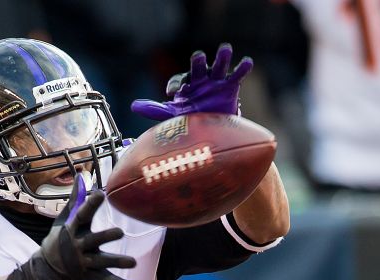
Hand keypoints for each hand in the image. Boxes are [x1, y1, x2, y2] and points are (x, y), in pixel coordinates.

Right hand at [18, 173, 136, 279]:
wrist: (44, 271)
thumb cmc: (57, 240)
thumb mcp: (63, 220)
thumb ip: (75, 200)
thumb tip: (81, 176)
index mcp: (71, 230)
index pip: (81, 215)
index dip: (90, 205)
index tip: (100, 194)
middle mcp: (76, 247)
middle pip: (92, 241)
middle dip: (105, 237)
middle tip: (119, 232)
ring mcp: (82, 263)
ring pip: (102, 263)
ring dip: (117, 262)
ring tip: (133, 263)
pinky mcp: (89, 276)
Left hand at [130, 43, 252, 120]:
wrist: (210, 131)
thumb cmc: (189, 119)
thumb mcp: (171, 116)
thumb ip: (153, 109)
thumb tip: (133, 105)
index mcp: (185, 85)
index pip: (178, 80)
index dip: (175, 84)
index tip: (171, 94)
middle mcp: (200, 79)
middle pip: (198, 66)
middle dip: (197, 61)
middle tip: (197, 57)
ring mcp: (216, 81)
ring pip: (219, 65)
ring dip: (222, 57)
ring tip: (225, 49)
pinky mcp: (231, 86)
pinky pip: (238, 75)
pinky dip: (243, 67)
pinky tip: (247, 62)